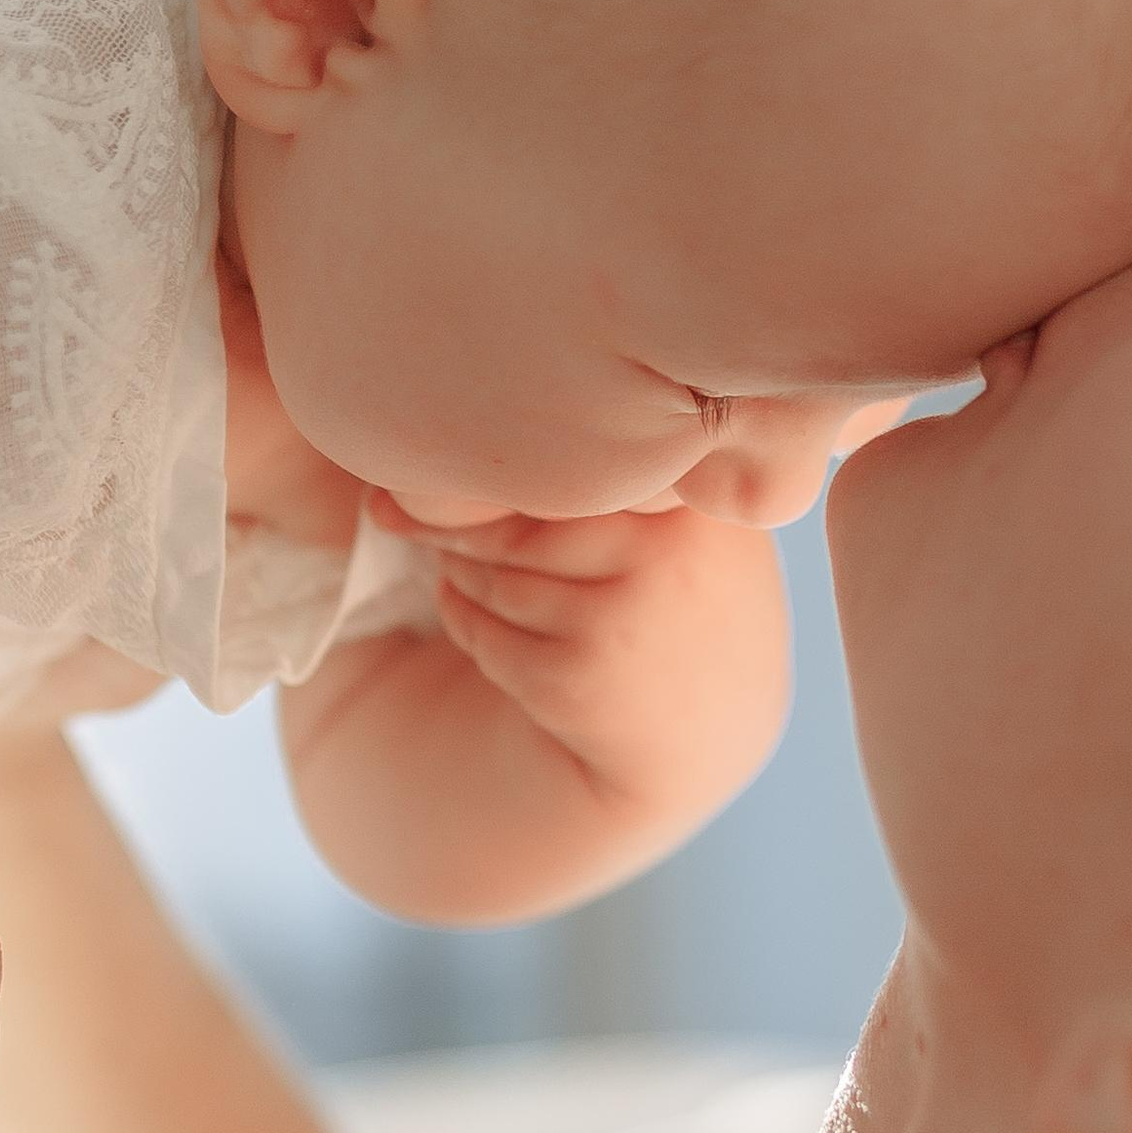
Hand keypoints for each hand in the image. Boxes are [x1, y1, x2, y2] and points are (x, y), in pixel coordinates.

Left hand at [378, 494, 792, 825]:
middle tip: (422, 507)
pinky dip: (462, 617)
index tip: (465, 456)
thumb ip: (632, 468)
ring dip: (460, 568)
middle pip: (522, 510)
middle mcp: (668, 552)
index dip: (510, 459)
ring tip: (460, 562)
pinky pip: (484, 630)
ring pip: (495, 572)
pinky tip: (468, 609)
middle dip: (460, 515)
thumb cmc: (685, 598)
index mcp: (696, 499)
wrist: (710, 731)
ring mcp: (622, 619)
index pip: (579, 455)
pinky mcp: (574, 678)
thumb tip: (473, 400)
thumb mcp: (693, 522)